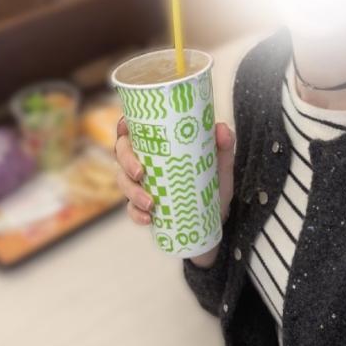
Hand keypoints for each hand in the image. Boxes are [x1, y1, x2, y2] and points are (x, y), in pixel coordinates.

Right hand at [113, 117, 235, 225]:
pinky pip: (130, 209)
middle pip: (121, 152)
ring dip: (132, 192)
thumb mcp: (221, 163)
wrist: (216, 215)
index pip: (134, 129)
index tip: (126, 130)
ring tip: (150, 203)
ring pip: (123, 181)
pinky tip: (148, 218)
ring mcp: (142, 183)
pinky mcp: (143, 206)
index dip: (124, 127)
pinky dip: (136, 214)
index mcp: (160, 143)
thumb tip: (221, 129)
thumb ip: (224, 145)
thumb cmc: (214, 181)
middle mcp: (146, 160)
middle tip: (141, 173)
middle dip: (126, 162)